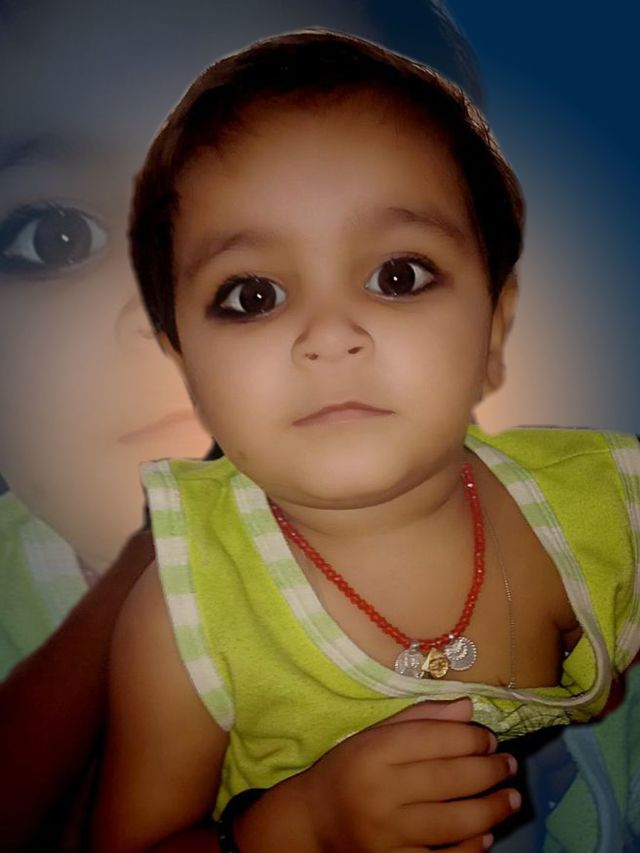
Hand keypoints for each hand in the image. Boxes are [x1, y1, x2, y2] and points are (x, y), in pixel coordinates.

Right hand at [296, 698, 518, 851]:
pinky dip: (472, 848)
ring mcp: (388, 835)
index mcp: (374, 753)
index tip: (489, 738)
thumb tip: (469, 708)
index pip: (434, 739)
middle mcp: (381, 792)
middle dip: (489, 770)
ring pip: (455, 822)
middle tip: (509, 764)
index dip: (471, 737)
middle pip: (450, 778)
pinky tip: (487, 834)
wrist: (314, 822)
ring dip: (493, 809)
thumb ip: (420, 719)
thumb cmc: (348, 770)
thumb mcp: (374, 735)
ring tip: (512, 798)